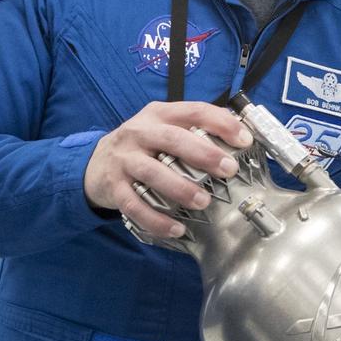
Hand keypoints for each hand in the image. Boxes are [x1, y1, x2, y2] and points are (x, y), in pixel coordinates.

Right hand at [83, 101, 252, 237]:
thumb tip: (241, 138)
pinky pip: (135, 205)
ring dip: (180, 187)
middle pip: (172, 140)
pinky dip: (156, 219)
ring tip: (202, 201)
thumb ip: (194, 129)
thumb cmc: (143, 145)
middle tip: (228, 169)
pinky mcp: (114, 187)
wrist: (96, 162)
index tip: (244, 140)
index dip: (220, 123)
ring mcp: (125, 160)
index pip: (193, 111)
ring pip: (152, 172)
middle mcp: (140, 133)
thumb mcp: (164, 126)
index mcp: (159, 114)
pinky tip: (176, 229)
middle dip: (203, 154)